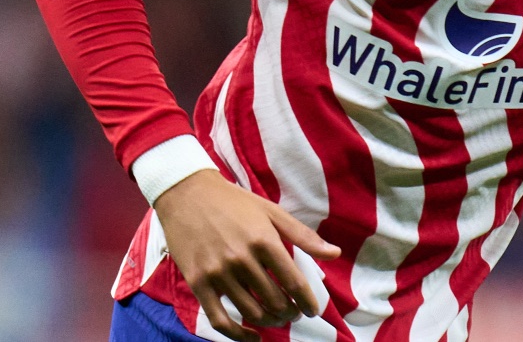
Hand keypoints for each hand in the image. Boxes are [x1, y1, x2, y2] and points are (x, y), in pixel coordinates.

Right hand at [152, 170, 342, 340]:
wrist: (187, 194)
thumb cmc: (234, 202)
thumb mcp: (272, 211)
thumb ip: (303, 235)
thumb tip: (335, 253)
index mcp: (264, 240)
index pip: (293, 283)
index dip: (307, 302)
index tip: (312, 310)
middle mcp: (242, 259)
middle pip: (274, 301)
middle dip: (290, 312)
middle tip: (294, 312)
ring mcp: (218, 273)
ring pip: (251, 312)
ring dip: (270, 322)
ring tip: (277, 318)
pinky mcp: (198, 283)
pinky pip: (220, 320)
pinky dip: (239, 335)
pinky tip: (253, 337)